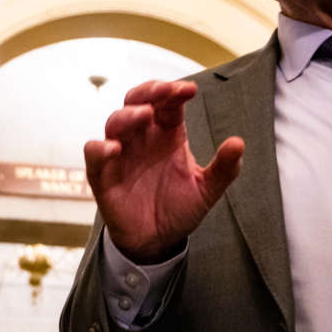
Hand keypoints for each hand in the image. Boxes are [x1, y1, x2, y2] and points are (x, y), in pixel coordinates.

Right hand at [84, 80, 243, 262]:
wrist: (157, 241)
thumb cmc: (179, 209)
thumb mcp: (207, 189)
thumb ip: (224, 168)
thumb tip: (238, 143)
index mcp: (167, 134)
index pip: (167, 103)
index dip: (174, 91)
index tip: (189, 90)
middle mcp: (142, 138)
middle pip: (136, 101)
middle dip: (148, 91)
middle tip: (163, 91)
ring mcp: (121, 153)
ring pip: (115, 122)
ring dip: (128, 115)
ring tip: (143, 115)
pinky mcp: (102, 174)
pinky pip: (93, 153)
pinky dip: (100, 148)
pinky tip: (115, 149)